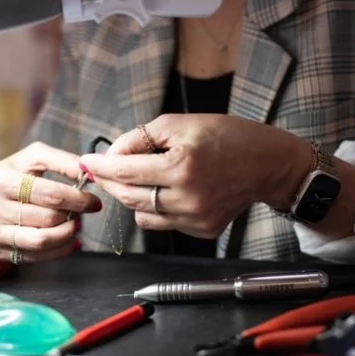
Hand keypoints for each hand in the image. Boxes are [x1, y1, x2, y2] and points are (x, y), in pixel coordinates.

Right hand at [0, 142, 102, 261]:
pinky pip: (35, 257)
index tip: (93, 201)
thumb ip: (62, 161)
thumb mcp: (30, 159)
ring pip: (43, 240)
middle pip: (48, 218)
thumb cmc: (7, 176)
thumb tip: (91, 172)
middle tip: (86, 212)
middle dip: (75, 215)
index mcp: (0, 179)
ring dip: (68, 235)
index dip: (78, 198)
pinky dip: (59, 251)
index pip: (49, 193)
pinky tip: (68, 241)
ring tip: (76, 226)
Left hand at [79, 114, 311, 238]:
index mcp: (182, 167)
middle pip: (129, 197)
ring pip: (141, 214)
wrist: (267, 164)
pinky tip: (163, 191)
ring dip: (131, 196)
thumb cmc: (226, 136)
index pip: (125, 172)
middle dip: (111, 183)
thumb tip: (111, 156)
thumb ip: (140, 139)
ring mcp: (196, 219)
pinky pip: (162, 222)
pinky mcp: (202, 230)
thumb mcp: (180, 124)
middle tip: (103, 170)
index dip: (100, 167)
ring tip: (139, 177)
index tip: (86, 162)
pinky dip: (153, 208)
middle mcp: (188, 198)